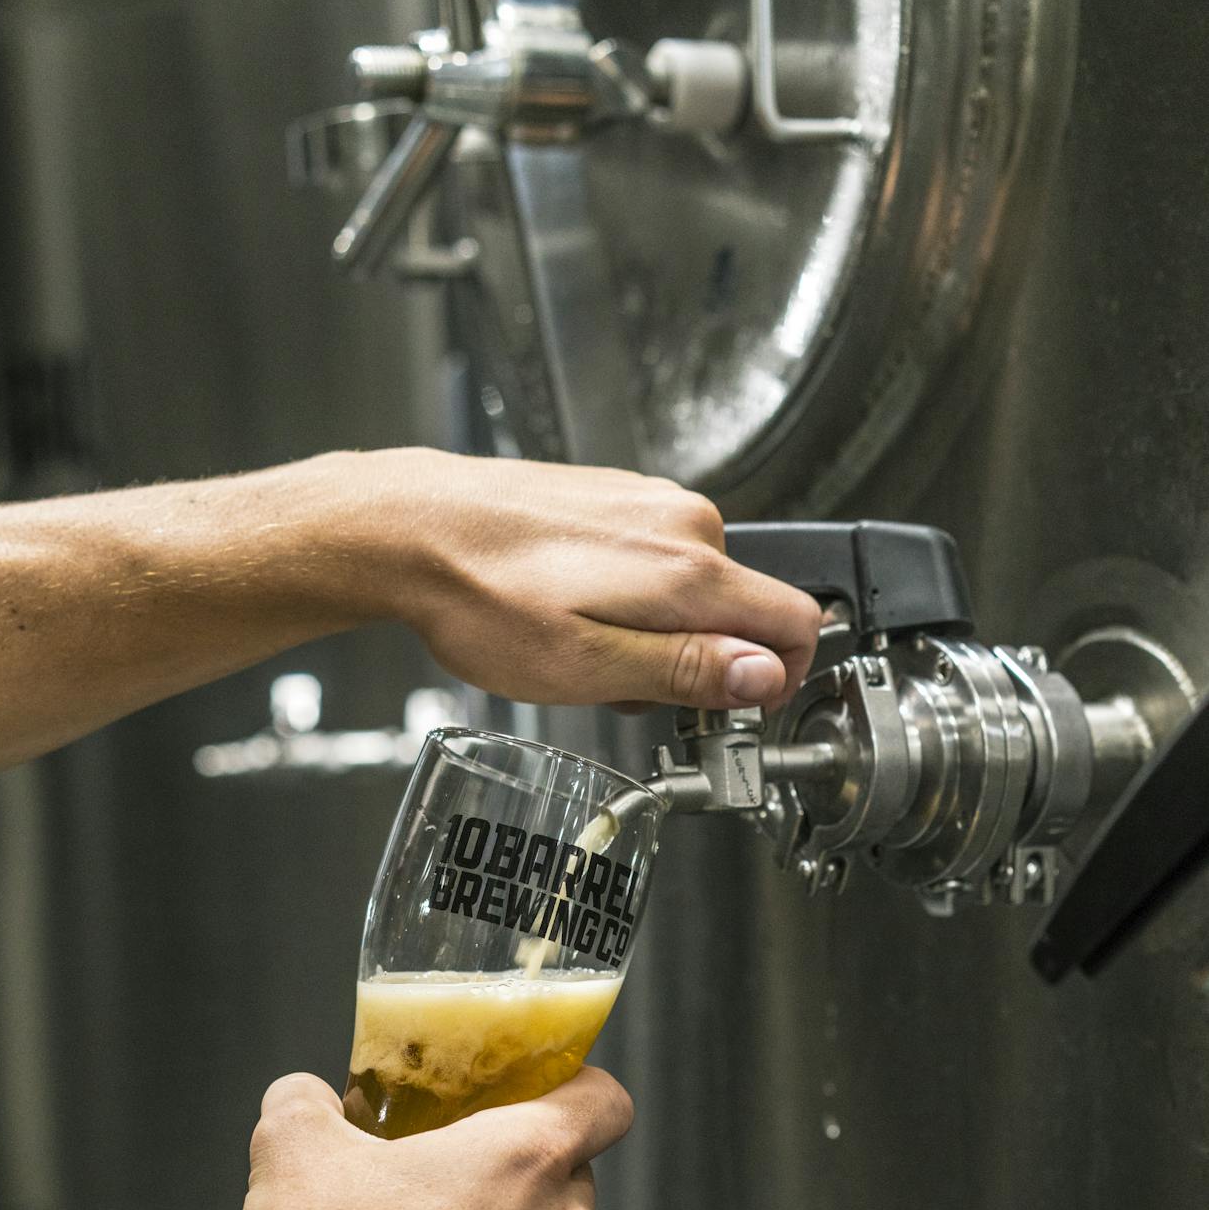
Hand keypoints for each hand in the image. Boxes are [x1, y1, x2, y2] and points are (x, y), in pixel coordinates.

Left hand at [354, 448, 822, 709]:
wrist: (410, 530)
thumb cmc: (480, 598)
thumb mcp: (587, 667)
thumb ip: (687, 671)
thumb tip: (765, 677)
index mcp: (689, 569)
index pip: (799, 623)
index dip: (778, 682)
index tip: (731, 713)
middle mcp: (682, 524)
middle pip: (744, 612)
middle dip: (702, 666)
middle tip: (627, 694)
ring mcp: (648, 503)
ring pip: (696, 592)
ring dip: (660, 636)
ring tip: (585, 652)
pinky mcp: (616, 497)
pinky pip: (657, 563)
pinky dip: (631, 601)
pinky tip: (572, 614)